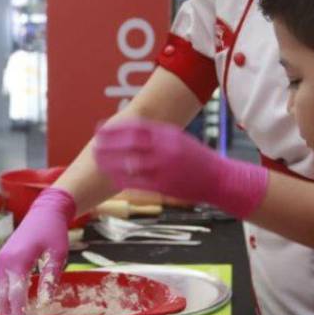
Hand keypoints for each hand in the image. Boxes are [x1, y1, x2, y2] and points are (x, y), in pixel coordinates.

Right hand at [0, 187, 75, 314]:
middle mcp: (4, 263)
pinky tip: (3, 313)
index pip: (15, 295)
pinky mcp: (1, 262)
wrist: (44, 212)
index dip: (17, 314)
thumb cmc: (54, 231)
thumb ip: (51, 277)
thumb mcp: (58, 253)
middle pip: (0, 297)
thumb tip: (44, 303)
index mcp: (18, 261)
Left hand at [94, 119, 268, 218]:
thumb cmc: (197, 159)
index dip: (115, 129)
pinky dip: (123, 178)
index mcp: (169, 135)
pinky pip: (138, 182)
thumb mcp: (179, 139)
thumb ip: (157, 136)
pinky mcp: (165, 186)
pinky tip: (111, 176)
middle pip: (130, 145)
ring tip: (98, 159)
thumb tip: (133, 131)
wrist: (219, 179)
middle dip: (109, 144)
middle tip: (94, 144)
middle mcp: (166, 150)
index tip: (100, 129)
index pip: (135, 128)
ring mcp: (165, 169)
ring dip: (111, 161)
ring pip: (130, 164)